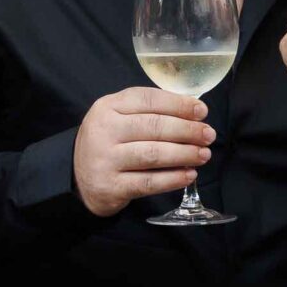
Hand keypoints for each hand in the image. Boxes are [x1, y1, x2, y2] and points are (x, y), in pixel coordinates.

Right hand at [72, 87, 212, 217]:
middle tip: (208, 135)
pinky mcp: (112, 186)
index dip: (178, 104)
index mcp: (108, 106)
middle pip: (153, 126)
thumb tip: (193, 112)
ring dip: (184, 154)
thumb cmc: (109, 143)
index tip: (201, 111)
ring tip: (203, 154)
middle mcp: (104, 130)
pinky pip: (148, 182)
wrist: (78, 178)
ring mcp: (106, 159)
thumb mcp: (118, 117)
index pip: (148, 100)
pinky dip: (173, 179)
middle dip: (187, 130)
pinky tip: (189, 175)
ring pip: (153, 154)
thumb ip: (148, 111)